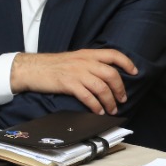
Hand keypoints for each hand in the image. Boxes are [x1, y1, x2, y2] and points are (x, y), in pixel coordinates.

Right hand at [10, 49, 137, 114]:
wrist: (30, 68)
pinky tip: (98, 111)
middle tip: (122, 99)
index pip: (113, 54)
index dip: (127, 63)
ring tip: (112, 109)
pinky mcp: (68, 84)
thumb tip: (107, 74)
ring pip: (102, 87)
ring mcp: (77, 72)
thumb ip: (89, 63)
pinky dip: (96, 106)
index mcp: (88, 54)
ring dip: (110, 101)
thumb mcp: (74, 58)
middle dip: (120, 89)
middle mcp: (84, 61)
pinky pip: (88, 96)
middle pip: (111, 74)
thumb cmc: (52, 65)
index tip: (134, 72)